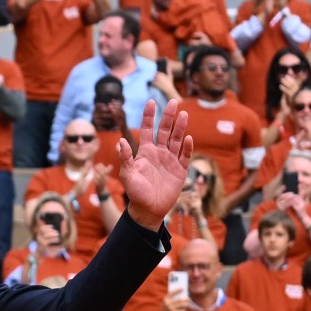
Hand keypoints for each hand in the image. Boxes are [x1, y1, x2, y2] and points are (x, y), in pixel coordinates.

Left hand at [112, 97, 198, 222]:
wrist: (148, 209)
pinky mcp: (179, 170)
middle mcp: (159, 152)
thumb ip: (125, 158)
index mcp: (145, 151)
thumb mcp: (127, 175)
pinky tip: (188, 139)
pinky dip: (187, 148)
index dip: (149, 115)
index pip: (148, 129)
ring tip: (183, 114)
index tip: (151, 102)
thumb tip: (121, 141)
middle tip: (172, 101)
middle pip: (165, 130)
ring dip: (180, 128)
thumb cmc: (135, 192)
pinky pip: (185, 156)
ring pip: (176, 140)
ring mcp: (170, 160)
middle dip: (168, 116)